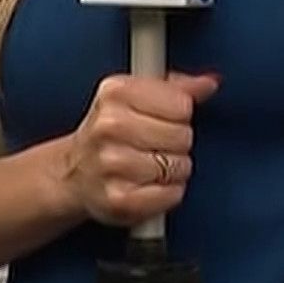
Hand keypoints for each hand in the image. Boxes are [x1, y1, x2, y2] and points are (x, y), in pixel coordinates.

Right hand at [59, 71, 217, 227]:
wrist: (74, 172)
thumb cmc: (109, 133)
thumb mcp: (135, 97)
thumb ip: (175, 88)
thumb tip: (209, 82)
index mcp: (115, 92)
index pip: (182, 104)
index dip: (179, 114)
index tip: (162, 119)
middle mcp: (109, 126)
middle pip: (183, 135)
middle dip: (176, 142)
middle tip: (154, 145)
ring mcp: (112, 164)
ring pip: (180, 166)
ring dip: (173, 170)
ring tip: (150, 165)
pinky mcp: (119, 200)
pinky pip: (172, 194)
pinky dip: (167, 193)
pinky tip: (149, 185)